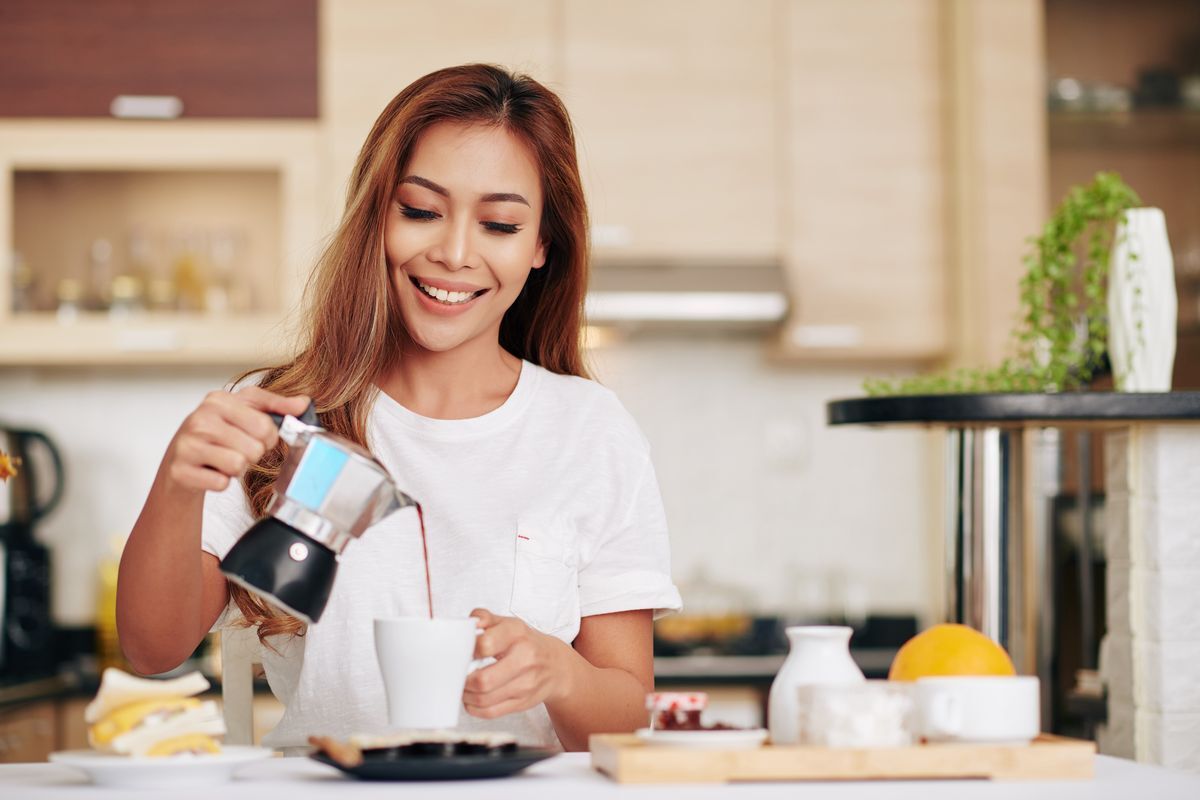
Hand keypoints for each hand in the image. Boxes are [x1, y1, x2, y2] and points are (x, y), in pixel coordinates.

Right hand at [164, 386, 309, 492]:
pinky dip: (221, 482)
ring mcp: (187, 445)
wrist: (180, 460)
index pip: (265, 425)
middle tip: (237, 450)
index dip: (269, 437)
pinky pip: (221, 483)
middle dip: (252, 454)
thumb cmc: (216, 434)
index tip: (258, 437)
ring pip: (238, 465)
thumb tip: (304, 403)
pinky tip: (211, 471)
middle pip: (254, 448)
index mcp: (218, 400)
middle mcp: (200, 419)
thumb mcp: (245, 411)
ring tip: (224, 460)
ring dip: (237, 469)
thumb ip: (276, 406)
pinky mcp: (180, 471)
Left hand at [463, 609, 571, 718]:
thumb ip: (485, 618)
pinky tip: (472, 699)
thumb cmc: (527, 643)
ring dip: (466, 695)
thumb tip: (470, 623)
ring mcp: (525, 683)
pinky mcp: (523, 703)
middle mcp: (524, 658)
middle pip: (483, 680)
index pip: (484, 644)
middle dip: (463, 680)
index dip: (466, 651)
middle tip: (458, 675)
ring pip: (484, 699)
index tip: (461, 653)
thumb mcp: (509, 624)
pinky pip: (491, 712)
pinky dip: (474, 708)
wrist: (557, 666)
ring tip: (463, 687)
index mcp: (517, 633)